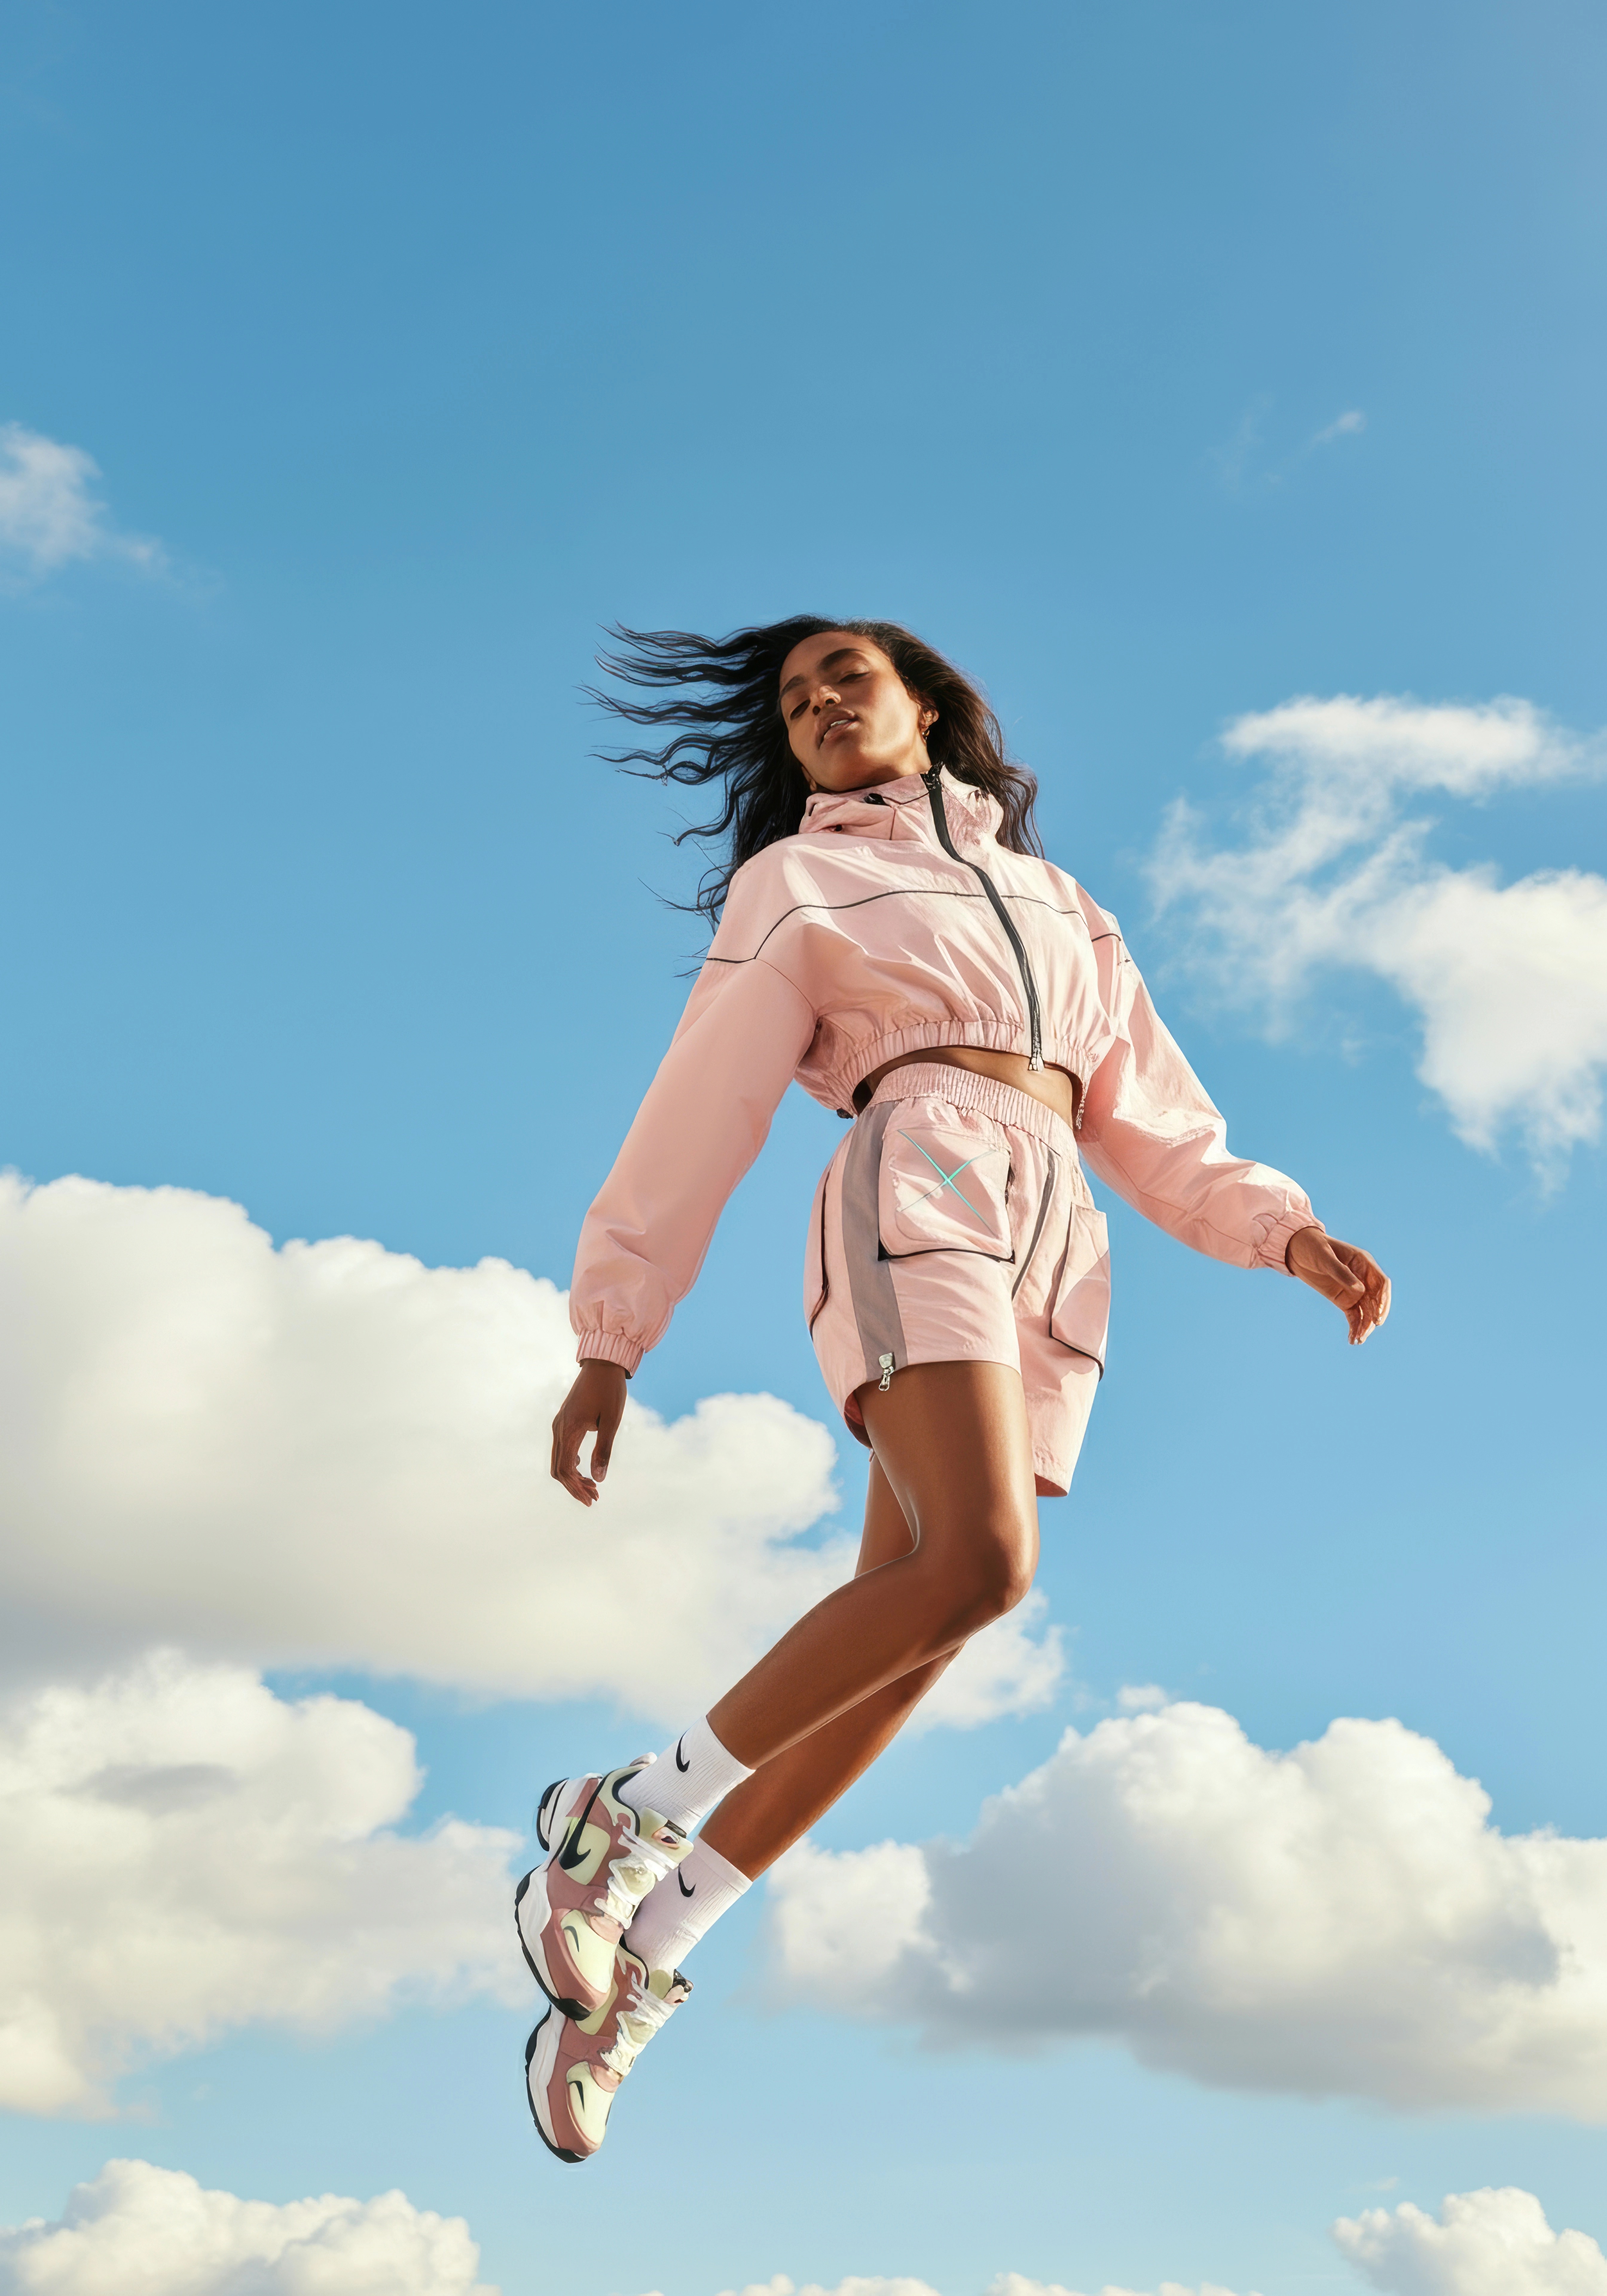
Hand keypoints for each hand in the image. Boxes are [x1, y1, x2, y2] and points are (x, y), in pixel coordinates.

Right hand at [550, 1360, 628, 1504]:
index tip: (593, 1499)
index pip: (565, 1470)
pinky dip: (570, 1463)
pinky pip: (561, 1448)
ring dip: (573, 1476)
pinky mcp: (564, 1420)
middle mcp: (559, 1428)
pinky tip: (584, 1467)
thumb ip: (604, 1450)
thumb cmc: (609, 1391)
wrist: (602, 1364)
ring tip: (593, 1487)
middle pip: (558, 1469)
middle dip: (575, 1487)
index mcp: (569, 1430)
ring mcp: (559, 1424)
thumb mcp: (611, 1421)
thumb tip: (599, 1479)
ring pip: (559, 1460)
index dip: (577, 1488)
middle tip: (595, 1498)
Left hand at [1286, 1226, 1390, 1344]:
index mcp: (1364, 1264)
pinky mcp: (1344, 1300)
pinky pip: (1353, 1316)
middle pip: (1376, 1301)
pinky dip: (1354, 1327)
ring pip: (1366, 1312)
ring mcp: (1354, 1291)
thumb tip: (1360, 1290)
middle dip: (1375, 1315)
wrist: (1297, 1250)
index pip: (1381, 1284)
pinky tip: (1352, 1340)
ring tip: (1358, 1340)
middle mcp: (1363, 1279)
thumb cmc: (1313, 1247)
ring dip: (1365, 1326)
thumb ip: (1341, 1272)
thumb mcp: (1325, 1258)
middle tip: (1371, 1328)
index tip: (1379, 1314)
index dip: (1383, 1299)